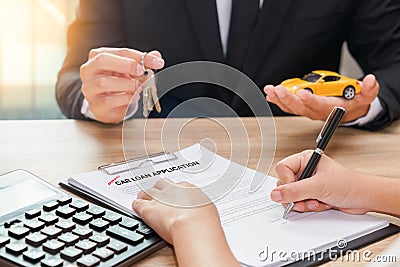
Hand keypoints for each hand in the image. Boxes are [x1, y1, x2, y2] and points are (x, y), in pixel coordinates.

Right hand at [80, 47, 164, 123]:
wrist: (107, 105)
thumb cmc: (117, 82)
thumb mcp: (129, 70)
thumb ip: (142, 62)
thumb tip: (156, 57)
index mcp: (98, 56)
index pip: (120, 51)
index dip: (140, 57)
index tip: (157, 62)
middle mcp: (89, 70)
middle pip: (103, 60)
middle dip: (126, 65)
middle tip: (142, 72)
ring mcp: (89, 88)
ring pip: (104, 82)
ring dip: (127, 85)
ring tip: (138, 87)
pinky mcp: (95, 105)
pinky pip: (109, 100)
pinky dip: (125, 99)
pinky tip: (132, 98)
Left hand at [132, 179, 219, 243]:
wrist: (194, 226)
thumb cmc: (205, 221)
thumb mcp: (207, 210)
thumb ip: (200, 207)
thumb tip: (201, 211)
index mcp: (188, 188)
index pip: (177, 185)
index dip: (174, 192)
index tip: (174, 197)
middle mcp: (172, 190)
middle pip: (161, 184)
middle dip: (159, 189)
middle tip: (158, 195)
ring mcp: (159, 198)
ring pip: (147, 192)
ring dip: (145, 195)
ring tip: (143, 198)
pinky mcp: (147, 209)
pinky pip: (138, 203)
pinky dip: (136, 205)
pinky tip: (136, 207)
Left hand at [264, 74, 378, 122]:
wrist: (348, 111)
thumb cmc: (354, 102)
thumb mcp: (367, 96)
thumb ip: (369, 89)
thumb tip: (370, 80)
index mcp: (331, 108)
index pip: (319, 105)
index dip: (310, 99)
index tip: (302, 93)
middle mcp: (316, 111)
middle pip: (300, 107)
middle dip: (288, 98)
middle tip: (278, 90)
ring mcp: (308, 110)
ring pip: (292, 107)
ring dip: (279, 99)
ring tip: (270, 91)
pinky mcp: (303, 106)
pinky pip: (289, 106)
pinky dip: (279, 101)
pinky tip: (271, 95)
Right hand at [270, 150, 371, 214]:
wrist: (365, 198)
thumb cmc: (349, 184)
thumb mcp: (319, 186)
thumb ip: (295, 191)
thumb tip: (275, 194)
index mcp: (306, 159)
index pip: (282, 168)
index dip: (286, 181)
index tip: (295, 190)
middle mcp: (305, 170)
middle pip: (285, 184)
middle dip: (296, 196)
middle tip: (306, 199)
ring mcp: (308, 183)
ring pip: (292, 196)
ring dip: (304, 203)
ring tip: (317, 202)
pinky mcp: (312, 194)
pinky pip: (300, 203)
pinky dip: (309, 207)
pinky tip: (321, 204)